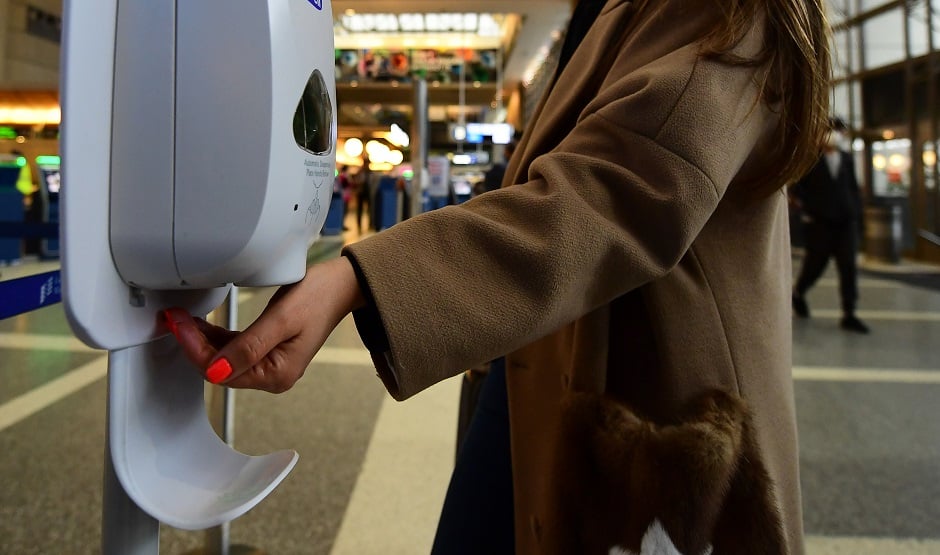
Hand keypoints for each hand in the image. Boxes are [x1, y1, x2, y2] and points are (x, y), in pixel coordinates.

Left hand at [164, 256, 365, 392]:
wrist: (342, 285)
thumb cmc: (319, 297)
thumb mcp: (281, 319)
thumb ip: (247, 347)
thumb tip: (215, 371)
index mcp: (276, 374)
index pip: (221, 371)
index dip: (194, 349)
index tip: (179, 325)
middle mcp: (272, 374)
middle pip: (219, 367)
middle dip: (193, 345)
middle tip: (174, 319)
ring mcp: (270, 363)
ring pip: (223, 358)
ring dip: (201, 340)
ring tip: (182, 319)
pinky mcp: (268, 349)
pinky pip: (233, 349)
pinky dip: (215, 337)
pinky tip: (202, 324)